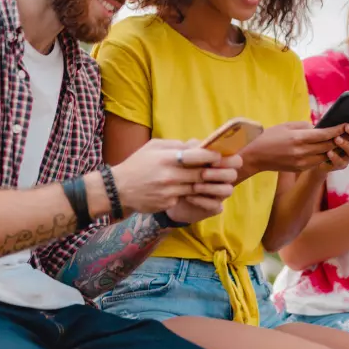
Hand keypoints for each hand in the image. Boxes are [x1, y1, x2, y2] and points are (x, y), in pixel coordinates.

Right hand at [111, 139, 238, 213]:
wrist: (117, 190)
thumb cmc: (137, 164)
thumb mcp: (153, 147)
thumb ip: (176, 145)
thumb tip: (198, 144)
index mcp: (167, 158)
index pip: (197, 156)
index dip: (213, 156)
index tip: (222, 155)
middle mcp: (169, 176)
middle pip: (201, 175)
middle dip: (218, 172)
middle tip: (231, 168)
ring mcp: (169, 192)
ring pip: (197, 189)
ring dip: (210, 185)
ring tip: (221, 181)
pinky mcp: (168, 204)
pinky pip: (186, 198)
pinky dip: (192, 195)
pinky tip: (199, 192)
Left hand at [166, 155, 241, 223]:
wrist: (169, 193)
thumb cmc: (180, 170)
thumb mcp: (184, 157)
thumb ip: (192, 148)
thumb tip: (201, 145)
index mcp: (220, 163)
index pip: (236, 160)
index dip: (228, 160)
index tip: (213, 161)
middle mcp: (224, 178)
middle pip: (233, 175)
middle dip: (219, 174)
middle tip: (203, 174)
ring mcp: (220, 194)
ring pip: (228, 190)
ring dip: (211, 188)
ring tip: (194, 186)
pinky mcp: (214, 207)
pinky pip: (216, 206)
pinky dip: (202, 201)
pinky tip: (189, 197)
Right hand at [242, 120, 348, 173]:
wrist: (255, 156)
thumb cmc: (269, 137)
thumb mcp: (286, 126)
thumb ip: (304, 125)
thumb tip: (319, 127)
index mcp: (298, 138)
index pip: (324, 134)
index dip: (337, 130)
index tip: (346, 125)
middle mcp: (301, 151)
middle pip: (327, 145)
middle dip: (338, 139)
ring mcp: (301, 162)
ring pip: (324, 155)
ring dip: (333, 149)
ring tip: (340, 141)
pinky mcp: (300, 168)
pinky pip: (317, 162)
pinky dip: (323, 155)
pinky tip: (328, 150)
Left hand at [320, 119, 348, 172]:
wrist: (316, 155)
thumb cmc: (324, 136)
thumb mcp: (329, 127)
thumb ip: (335, 121)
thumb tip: (337, 111)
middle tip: (347, 126)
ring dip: (345, 144)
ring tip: (336, 139)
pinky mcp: (341, 164)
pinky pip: (340, 162)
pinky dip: (335, 157)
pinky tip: (329, 152)